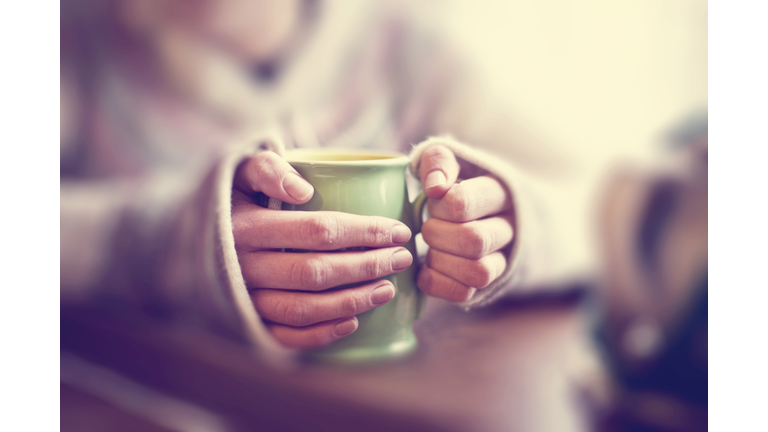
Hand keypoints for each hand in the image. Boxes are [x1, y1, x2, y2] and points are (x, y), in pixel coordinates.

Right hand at [232, 151, 412, 348]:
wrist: (189, 236)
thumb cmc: (233, 198)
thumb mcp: (240, 171)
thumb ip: (268, 169)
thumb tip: (303, 189)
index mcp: (246, 226)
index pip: (318, 230)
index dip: (364, 232)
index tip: (397, 230)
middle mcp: (243, 266)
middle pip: (316, 272)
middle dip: (367, 266)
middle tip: (402, 258)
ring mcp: (244, 298)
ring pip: (303, 308)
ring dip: (352, 301)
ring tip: (388, 289)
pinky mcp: (247, 321)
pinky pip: (284, 337)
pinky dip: (320, 334)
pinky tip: (352, 322)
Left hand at [416, 145, 513, 301]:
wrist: (486, 208)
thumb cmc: (460, 183)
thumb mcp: (451, 161)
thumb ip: (439, 162)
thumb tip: (435, 186)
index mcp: (501, 192)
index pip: (463, 203)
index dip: (439, 205)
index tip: (433, 199)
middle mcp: (510, 228)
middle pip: (474, 240)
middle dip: (437, 234)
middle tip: (428, 225)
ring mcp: (503, 259)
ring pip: (479, 273)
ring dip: (442, 261)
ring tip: (432, 248)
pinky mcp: (488, 283)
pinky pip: (465, 294)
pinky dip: (438, 283)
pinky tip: (428, 267)